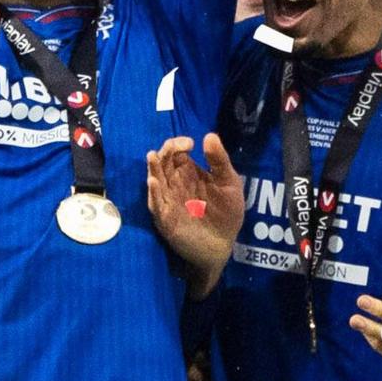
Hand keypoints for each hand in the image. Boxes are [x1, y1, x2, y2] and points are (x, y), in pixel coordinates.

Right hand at [147, 133, 242, 278]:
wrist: (222, 245)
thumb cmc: (226, 213)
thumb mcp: (229, 183)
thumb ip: (219, 161)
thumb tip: (209, 135)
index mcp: (188, 172)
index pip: (175, 152)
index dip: (178, 143)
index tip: (190, 143)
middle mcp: (174, 183)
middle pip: (162, 162)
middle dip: (164, 152)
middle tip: (174, 148)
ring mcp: (168, 200)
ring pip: (155, 180)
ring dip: (153, 169)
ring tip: (153, 157)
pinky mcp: (165, 218)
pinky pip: (155, 204)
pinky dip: (153, 193)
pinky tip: (154, 183)